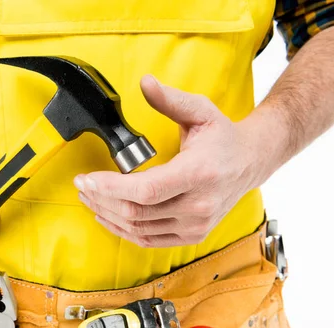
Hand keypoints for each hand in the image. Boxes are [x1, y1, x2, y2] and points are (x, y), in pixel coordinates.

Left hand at [74, 75, 262, 247]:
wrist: (251, 163)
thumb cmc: (224, 138)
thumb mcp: (201, 111)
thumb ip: (171, 99)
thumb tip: (145, 83)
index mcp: (199, 173)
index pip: (146, 190)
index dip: (111, 188)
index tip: (86, 179)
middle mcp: (199, 205)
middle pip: (136, 211)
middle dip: (102, 199)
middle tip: (82, 186)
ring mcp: (196, 224)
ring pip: (138, 228)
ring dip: (108, 214)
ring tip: (89, 198)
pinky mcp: (192, 235)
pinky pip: (148, 239)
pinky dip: (123, 230)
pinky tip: (108, 216)